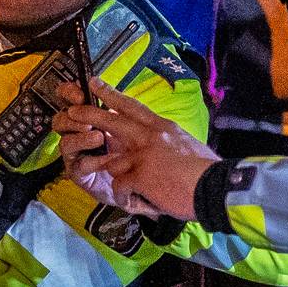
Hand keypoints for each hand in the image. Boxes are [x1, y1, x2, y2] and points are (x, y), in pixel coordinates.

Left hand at [58, 80, 217, 220]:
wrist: (215, 186)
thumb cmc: (205, 168)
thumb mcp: (185, 142)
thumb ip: (167, 139)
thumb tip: (161, 142)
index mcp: (161, 126)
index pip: (132, 105)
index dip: (111, 93)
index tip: (95, 83)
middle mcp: (148, 136)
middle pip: (110, 120)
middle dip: (88, 115)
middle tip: (72, 111)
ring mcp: (142, 155)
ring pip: (110, 160)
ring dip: (111, 175)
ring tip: (114, 185)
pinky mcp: (139, 175)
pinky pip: (120, 186)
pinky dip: (125, 197)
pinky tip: (134, 203)